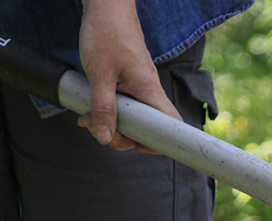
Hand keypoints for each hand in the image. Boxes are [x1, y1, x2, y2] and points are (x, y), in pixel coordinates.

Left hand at [77, 0, 180, 150]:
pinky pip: (125, 109)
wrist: (106, 6)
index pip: (169, 128)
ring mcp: (140, 90)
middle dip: (121, 137)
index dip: (157, 144)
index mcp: (150, 92)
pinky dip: (109, 113)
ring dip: (111, 126)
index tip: (133, 143)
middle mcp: (149, 93)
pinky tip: (91, 111)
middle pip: (146, 131)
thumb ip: (103, 108)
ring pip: (133, 121)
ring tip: (88, 118)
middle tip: (96, 128)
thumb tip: (105, 139)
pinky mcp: (129, 85)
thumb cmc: (107, 33)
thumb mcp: (100, 73)